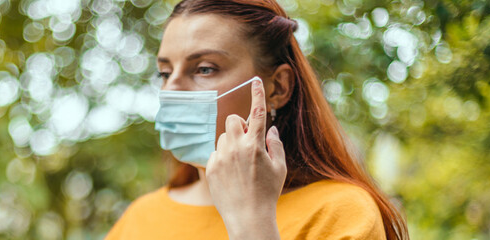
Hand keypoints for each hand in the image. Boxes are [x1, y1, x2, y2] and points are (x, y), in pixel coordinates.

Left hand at [205, 78, 286, 238]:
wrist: (247, 217)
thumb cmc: (267, 192)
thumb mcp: (280, 168)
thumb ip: (275, 144)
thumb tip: (271, 129)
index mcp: (255, 145)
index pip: (258, 113)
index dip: (257, 94)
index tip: (255, 80)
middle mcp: (236, 147)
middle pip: (232, 120)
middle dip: (239, 126)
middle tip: (247, 141)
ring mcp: (221, 157)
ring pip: (223, 137)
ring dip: (231, 144)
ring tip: (240, 165)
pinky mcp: (210, 167)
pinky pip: (215, 153)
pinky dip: (222, 158)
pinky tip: (231, 175)